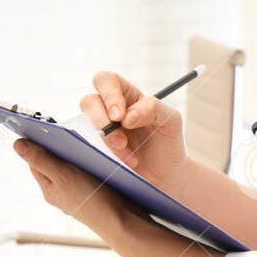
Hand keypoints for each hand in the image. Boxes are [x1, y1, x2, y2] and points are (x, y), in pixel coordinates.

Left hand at [13, 138, 137, 243]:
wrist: (122, 221)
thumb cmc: (90, 200)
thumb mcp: (62, 176)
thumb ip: (41, 159)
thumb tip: (16, 144)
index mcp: (48, 188)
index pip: (35, 160)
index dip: (38, 142)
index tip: (43, 126)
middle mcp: (59, 191)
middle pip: (53, 161)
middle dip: (59, 146)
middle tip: (68, 132)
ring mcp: (76, 191)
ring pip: (71, 165)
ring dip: (76, 152)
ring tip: (85, 142)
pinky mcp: (93, 189)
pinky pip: (86, 170)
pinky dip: (90, 160)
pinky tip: (98, 154)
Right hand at [81, 71, 188, 186]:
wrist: (165, 175)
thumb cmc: (168, 142)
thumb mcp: (171, 120)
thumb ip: (152, 108)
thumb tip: (127, 116)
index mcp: (127, 95)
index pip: (107, 81)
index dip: (109, 94)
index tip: (119, 116)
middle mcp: (108, 109)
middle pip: (89, 101)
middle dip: (103, 122)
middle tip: (121, 141)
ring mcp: (99, 129)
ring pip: (86, 125)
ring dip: (106, 142)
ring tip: (128, 156)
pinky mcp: (94, 148)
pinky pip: (85, 146)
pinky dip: (102, 154)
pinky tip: (120, 162)